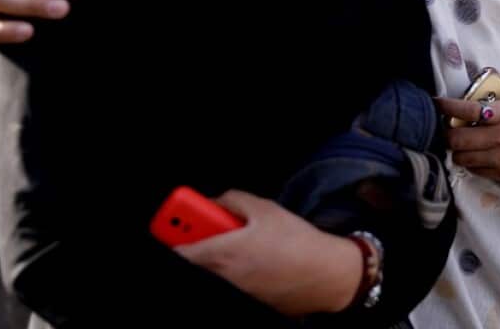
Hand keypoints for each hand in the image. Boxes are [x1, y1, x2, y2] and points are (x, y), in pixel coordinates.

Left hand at [176, 190, 360, 315]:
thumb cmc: (296, 242)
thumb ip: (232, 200)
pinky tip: (257, 256)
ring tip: (240, 239)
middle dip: (198, 240)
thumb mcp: (264, 208)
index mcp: (222, 252)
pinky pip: (230, 279)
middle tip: (209, 226)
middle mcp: (222, 276)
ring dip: (218, 254)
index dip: (174, 234)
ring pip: (212, 270)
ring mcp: (233, 290)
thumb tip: (215, 202)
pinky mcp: (246, 299)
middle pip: (194, 260)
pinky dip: (235, 267)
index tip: (176, 222)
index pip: (178, 251)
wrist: (325, 275)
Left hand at [436, 74, 499, 198]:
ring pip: (461, 157)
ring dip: (456, 149)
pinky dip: (469, 161)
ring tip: (460, 142)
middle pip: (456, 138)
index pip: (466, 111)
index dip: (446, 106)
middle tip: (448, 127)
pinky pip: (474, 169)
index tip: (438, 103)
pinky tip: (474, 154)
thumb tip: (491, 73)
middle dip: (446, 132)